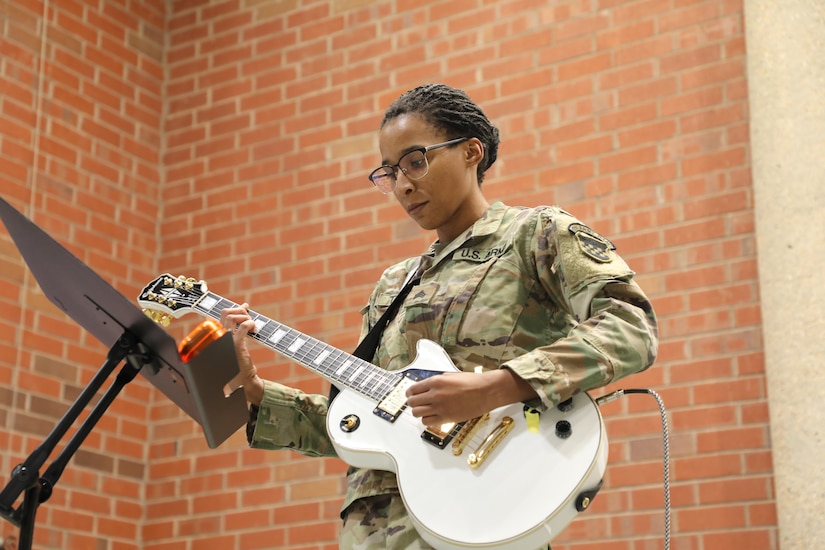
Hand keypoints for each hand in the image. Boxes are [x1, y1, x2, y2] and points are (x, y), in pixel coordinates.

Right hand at [221, 303, 264, 404]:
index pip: (220, 314)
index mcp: (216, 337)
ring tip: (252, 327)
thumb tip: (244, 309)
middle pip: (225, 312)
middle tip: (250, 319)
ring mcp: (226, 341)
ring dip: (246, 317)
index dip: (234, 308)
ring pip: (232, 316)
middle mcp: (218, 337)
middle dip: (240, 311)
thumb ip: (235, 329)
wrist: (241, 381)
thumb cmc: (239, 363)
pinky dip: (250, 324)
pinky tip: (254, 330)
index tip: (245, 307)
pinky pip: (243, 326)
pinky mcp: (236, 345)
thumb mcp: (235, 344)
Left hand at [405, 368, 536, 425]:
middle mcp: (435, 394)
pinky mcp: (446, 418)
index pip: (413, 389)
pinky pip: (427, 422)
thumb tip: (426, 387)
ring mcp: (440, 407)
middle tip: (416, 403)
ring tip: (424, 410)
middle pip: (412, 402)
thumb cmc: (472, 382)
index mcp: (436, 381)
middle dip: (413, 403)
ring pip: (417, 413)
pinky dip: (427, 420)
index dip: (410, 393)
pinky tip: (432, 417)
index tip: (411, 395)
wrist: (486, 391)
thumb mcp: (450, 376)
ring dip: (419, 412)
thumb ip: (436, 382)